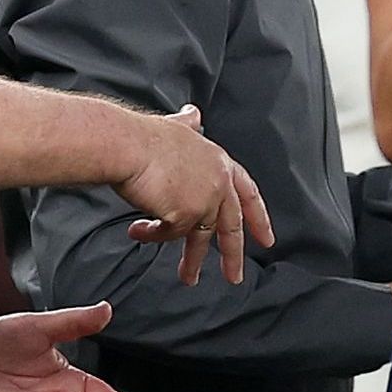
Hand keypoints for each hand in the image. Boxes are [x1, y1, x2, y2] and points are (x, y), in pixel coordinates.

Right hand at [118, 106, 274, 285]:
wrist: (125, 145)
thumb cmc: (141, 137)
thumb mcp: (174, 128)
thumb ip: (186, 125)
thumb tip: (193, 113)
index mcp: (218, 161)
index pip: (247, 193)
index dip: (258, 217)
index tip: (266, 238)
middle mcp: (217, 181)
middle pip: (231, 225)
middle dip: (233, 255)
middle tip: (235, 277)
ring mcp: (204, 199)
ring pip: (200, 237)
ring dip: (192, 262)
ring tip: (188, 278)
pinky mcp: (186, 214)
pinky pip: (169, 235)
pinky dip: (152, 236)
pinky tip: (137, 231)